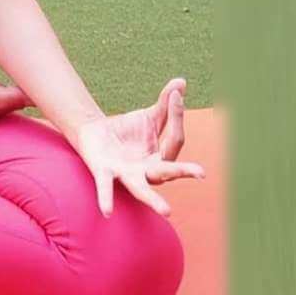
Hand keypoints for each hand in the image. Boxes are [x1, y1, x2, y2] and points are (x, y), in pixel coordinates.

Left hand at [73, 77, 205, 218]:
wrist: (94, 133)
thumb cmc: (128, 130)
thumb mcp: (149, 116)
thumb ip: (166, 102)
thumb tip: (182, 82)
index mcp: (161, 157)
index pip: (175, 138)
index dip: (177, 115)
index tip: (176, 95)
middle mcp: (148, 171)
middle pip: (167, 170)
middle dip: (183, 172)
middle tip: (201, 173)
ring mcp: (127, 174)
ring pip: (142, 188)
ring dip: (153, 200)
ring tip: (167, 212)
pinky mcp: (104, 172)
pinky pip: (106, 188)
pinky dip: (106, 198)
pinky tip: (107, 212)